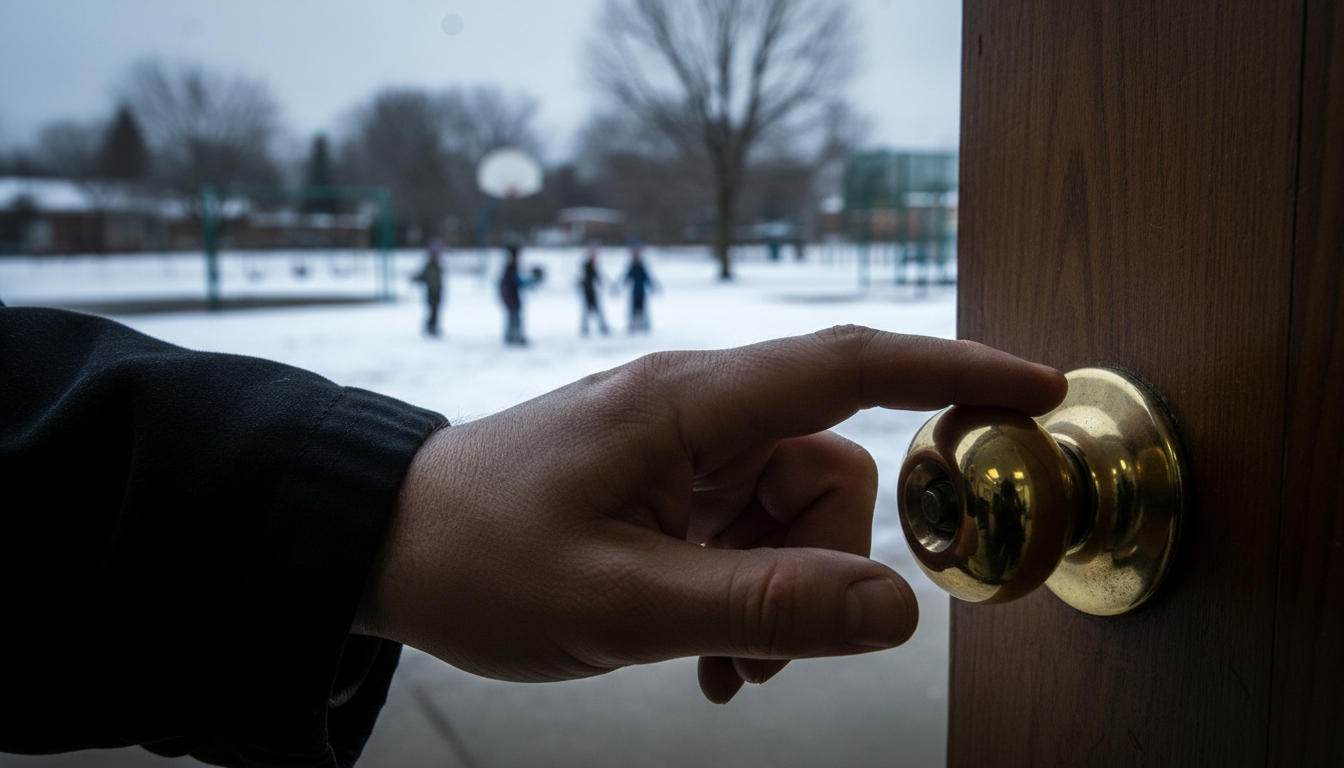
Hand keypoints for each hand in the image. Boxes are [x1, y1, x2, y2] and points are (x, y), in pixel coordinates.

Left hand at [354, 326, 1065, 702]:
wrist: (389, 547)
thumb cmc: (482, 558)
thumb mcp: (625, 601)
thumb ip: (764, 606)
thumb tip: (898, 610)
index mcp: (689, 404)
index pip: (850, 364)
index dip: (955, 369)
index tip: (1039, 390)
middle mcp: (699, 412)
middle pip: (832, 474)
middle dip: (819, 571)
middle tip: (759, 651)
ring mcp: (685, 450)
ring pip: (797, 516)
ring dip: (780, 598)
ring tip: (718, 662)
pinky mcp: (671, 486)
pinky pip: (752, 535)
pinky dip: (750, 597)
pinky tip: (707, 653)